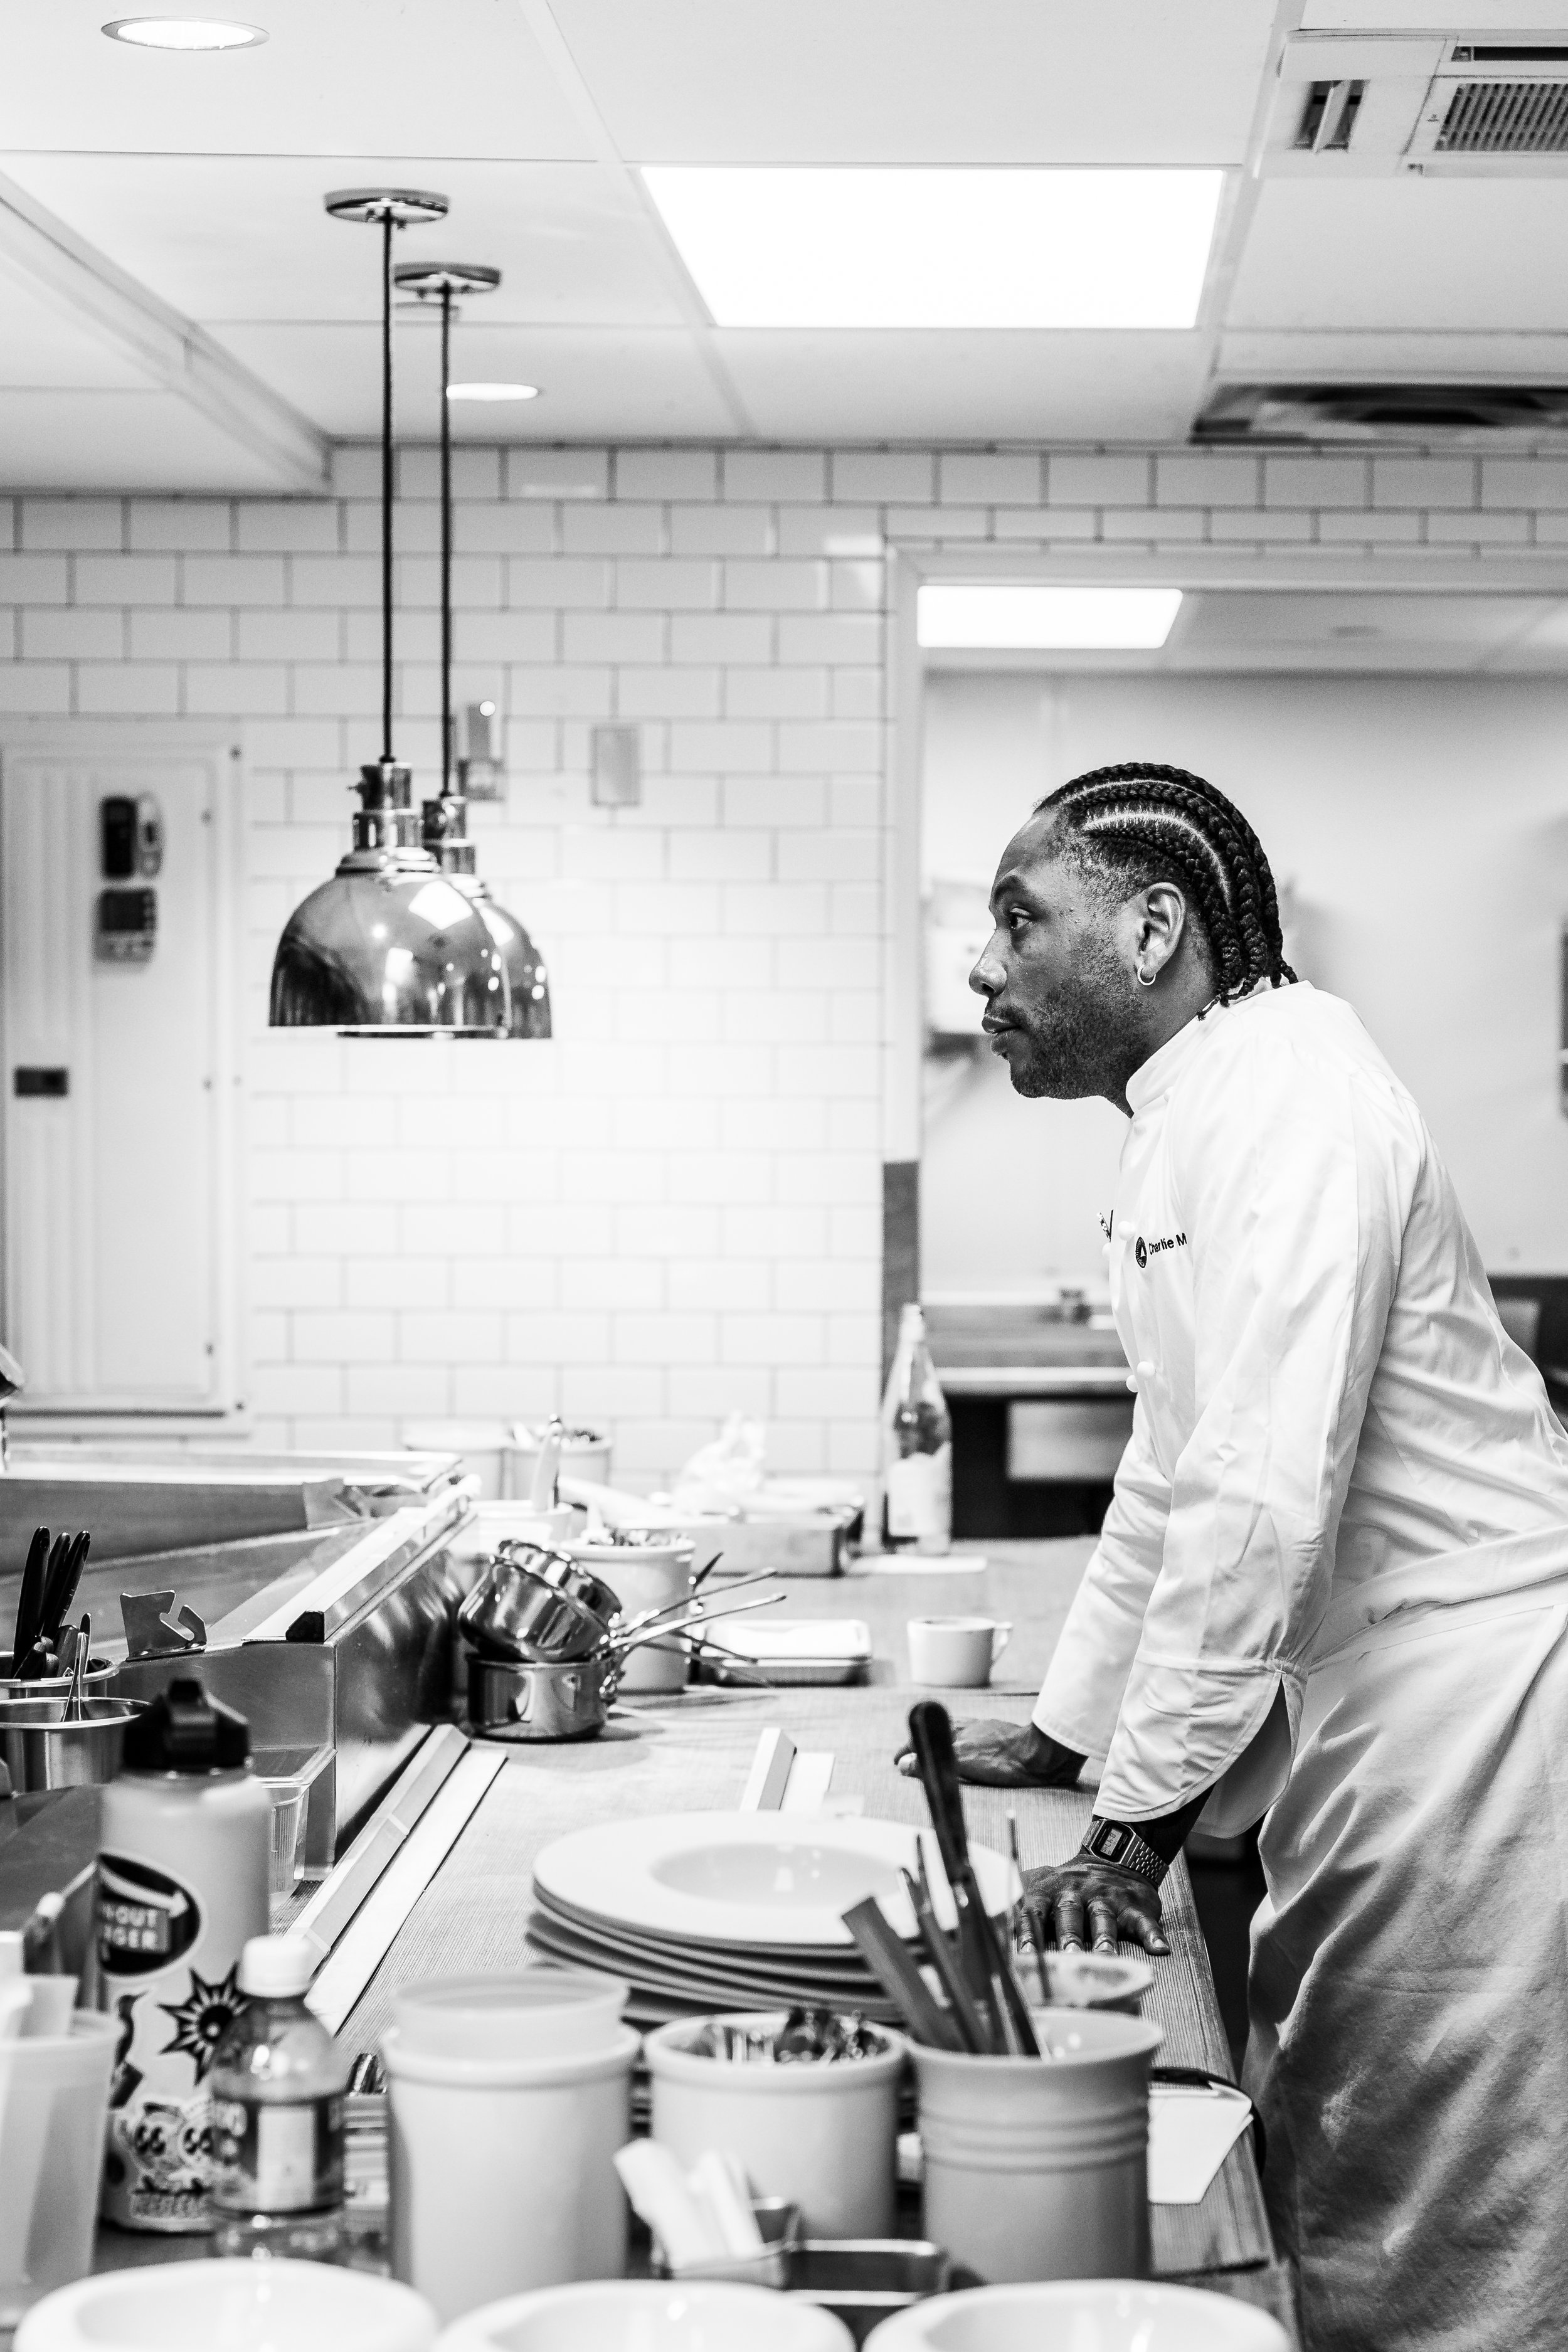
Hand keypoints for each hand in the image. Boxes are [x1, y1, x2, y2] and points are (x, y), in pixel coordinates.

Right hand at [894, 1720, 1082, 1788]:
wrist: (1042, 1755)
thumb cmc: (1003, 1758)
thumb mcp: (963, 1762)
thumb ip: (934, 1763)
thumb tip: (905, 1764)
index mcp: (958, 1730)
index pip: (925, 1737)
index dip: (908, 1750)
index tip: (897, 1761)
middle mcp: (971, 1728)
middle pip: (938, 1734)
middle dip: (922, 1746)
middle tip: (911, 1759)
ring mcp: (987, 1733)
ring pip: (956, 1737)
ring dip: (941, 1746)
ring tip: (935, 1757)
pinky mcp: (1002, 1741)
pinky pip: (973, 1743)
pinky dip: (960, 1749)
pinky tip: (970, 1757)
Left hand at [1018, 1855, 1168, 1956]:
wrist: (1113, 1859)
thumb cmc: (1068, 1890)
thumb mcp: (1040, 1891)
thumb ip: (1018, 1914)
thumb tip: (988, 1942)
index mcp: (1048, 1893)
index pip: (1032, 1913)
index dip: (1027, 1934)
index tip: (1022, 1956)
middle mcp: (1075, 1893)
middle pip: (1069, 1914)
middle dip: (1068, 1935)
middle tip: (1069, 1955)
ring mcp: (1106, 1898)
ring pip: (1104, 1917)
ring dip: (1104, 1937)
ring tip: (1106, 1954)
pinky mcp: (1134, 1904)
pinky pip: (1144, 1921)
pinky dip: (1152, 1935)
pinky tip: (1160, 1949)